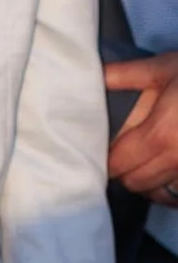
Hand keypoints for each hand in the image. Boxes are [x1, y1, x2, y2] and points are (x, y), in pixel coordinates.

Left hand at [106, 52, 177, 198]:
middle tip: (120, 154)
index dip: (103, 158)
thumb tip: (92, 76)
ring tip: (143, 164)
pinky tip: (167, 174)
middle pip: (135, 183)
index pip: (117, 164)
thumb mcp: (165, 68)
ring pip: (160, 194)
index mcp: (160, 135)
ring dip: (148, 183)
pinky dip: (171, 190)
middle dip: (123, 171)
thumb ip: (124, 75)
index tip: (99, 148)